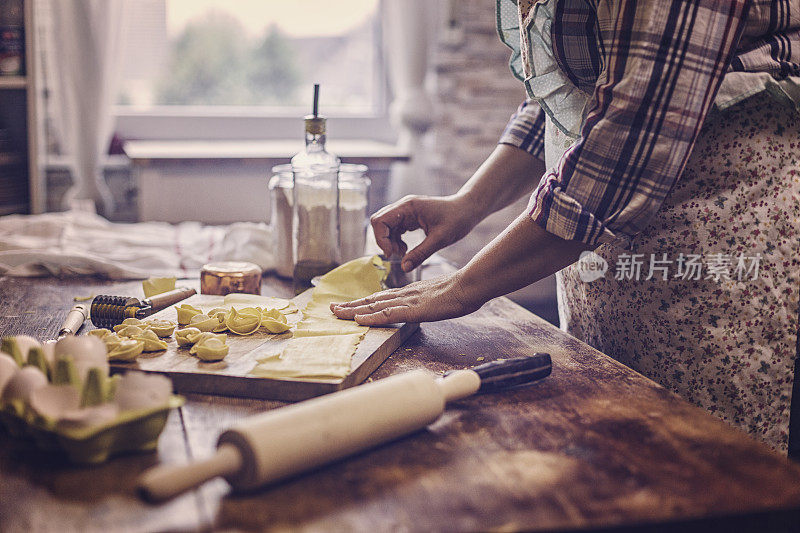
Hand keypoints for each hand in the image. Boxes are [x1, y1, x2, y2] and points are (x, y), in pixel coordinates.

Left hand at [330, 273, 482, 325]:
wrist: (469, 286)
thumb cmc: (458, 291)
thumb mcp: (436, 296)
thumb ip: (424, 300)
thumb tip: (420, 306)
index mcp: (408, 293)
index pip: (380, 298)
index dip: (362, 303)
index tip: (347, 306)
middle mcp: (403, 295)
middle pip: (371, 301)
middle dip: (350, 306)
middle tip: (331, 309)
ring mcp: (407, 302)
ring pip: (374, 307)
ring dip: (353, 311)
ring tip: (336, 313)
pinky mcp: (413, 310)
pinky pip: (388, 315)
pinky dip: (371, 318)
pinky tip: (358, 320)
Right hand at [370, 195, 476, 271]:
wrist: (468, 210)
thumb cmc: (457, 220)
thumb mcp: (440, 240)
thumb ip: (420, 254)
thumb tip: (404, 268)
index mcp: (409, 207)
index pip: (380, 220)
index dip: (381, 239)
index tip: (392, 254)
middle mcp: (404, 206)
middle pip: (379, 222)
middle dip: (384, 241)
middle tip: (397, 255)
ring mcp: (406, 211)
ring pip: (386, 227)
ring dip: (390, 242)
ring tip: (404, 253)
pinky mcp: (410, 217)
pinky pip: (394, 229)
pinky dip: (396, 240)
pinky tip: (406, 249)